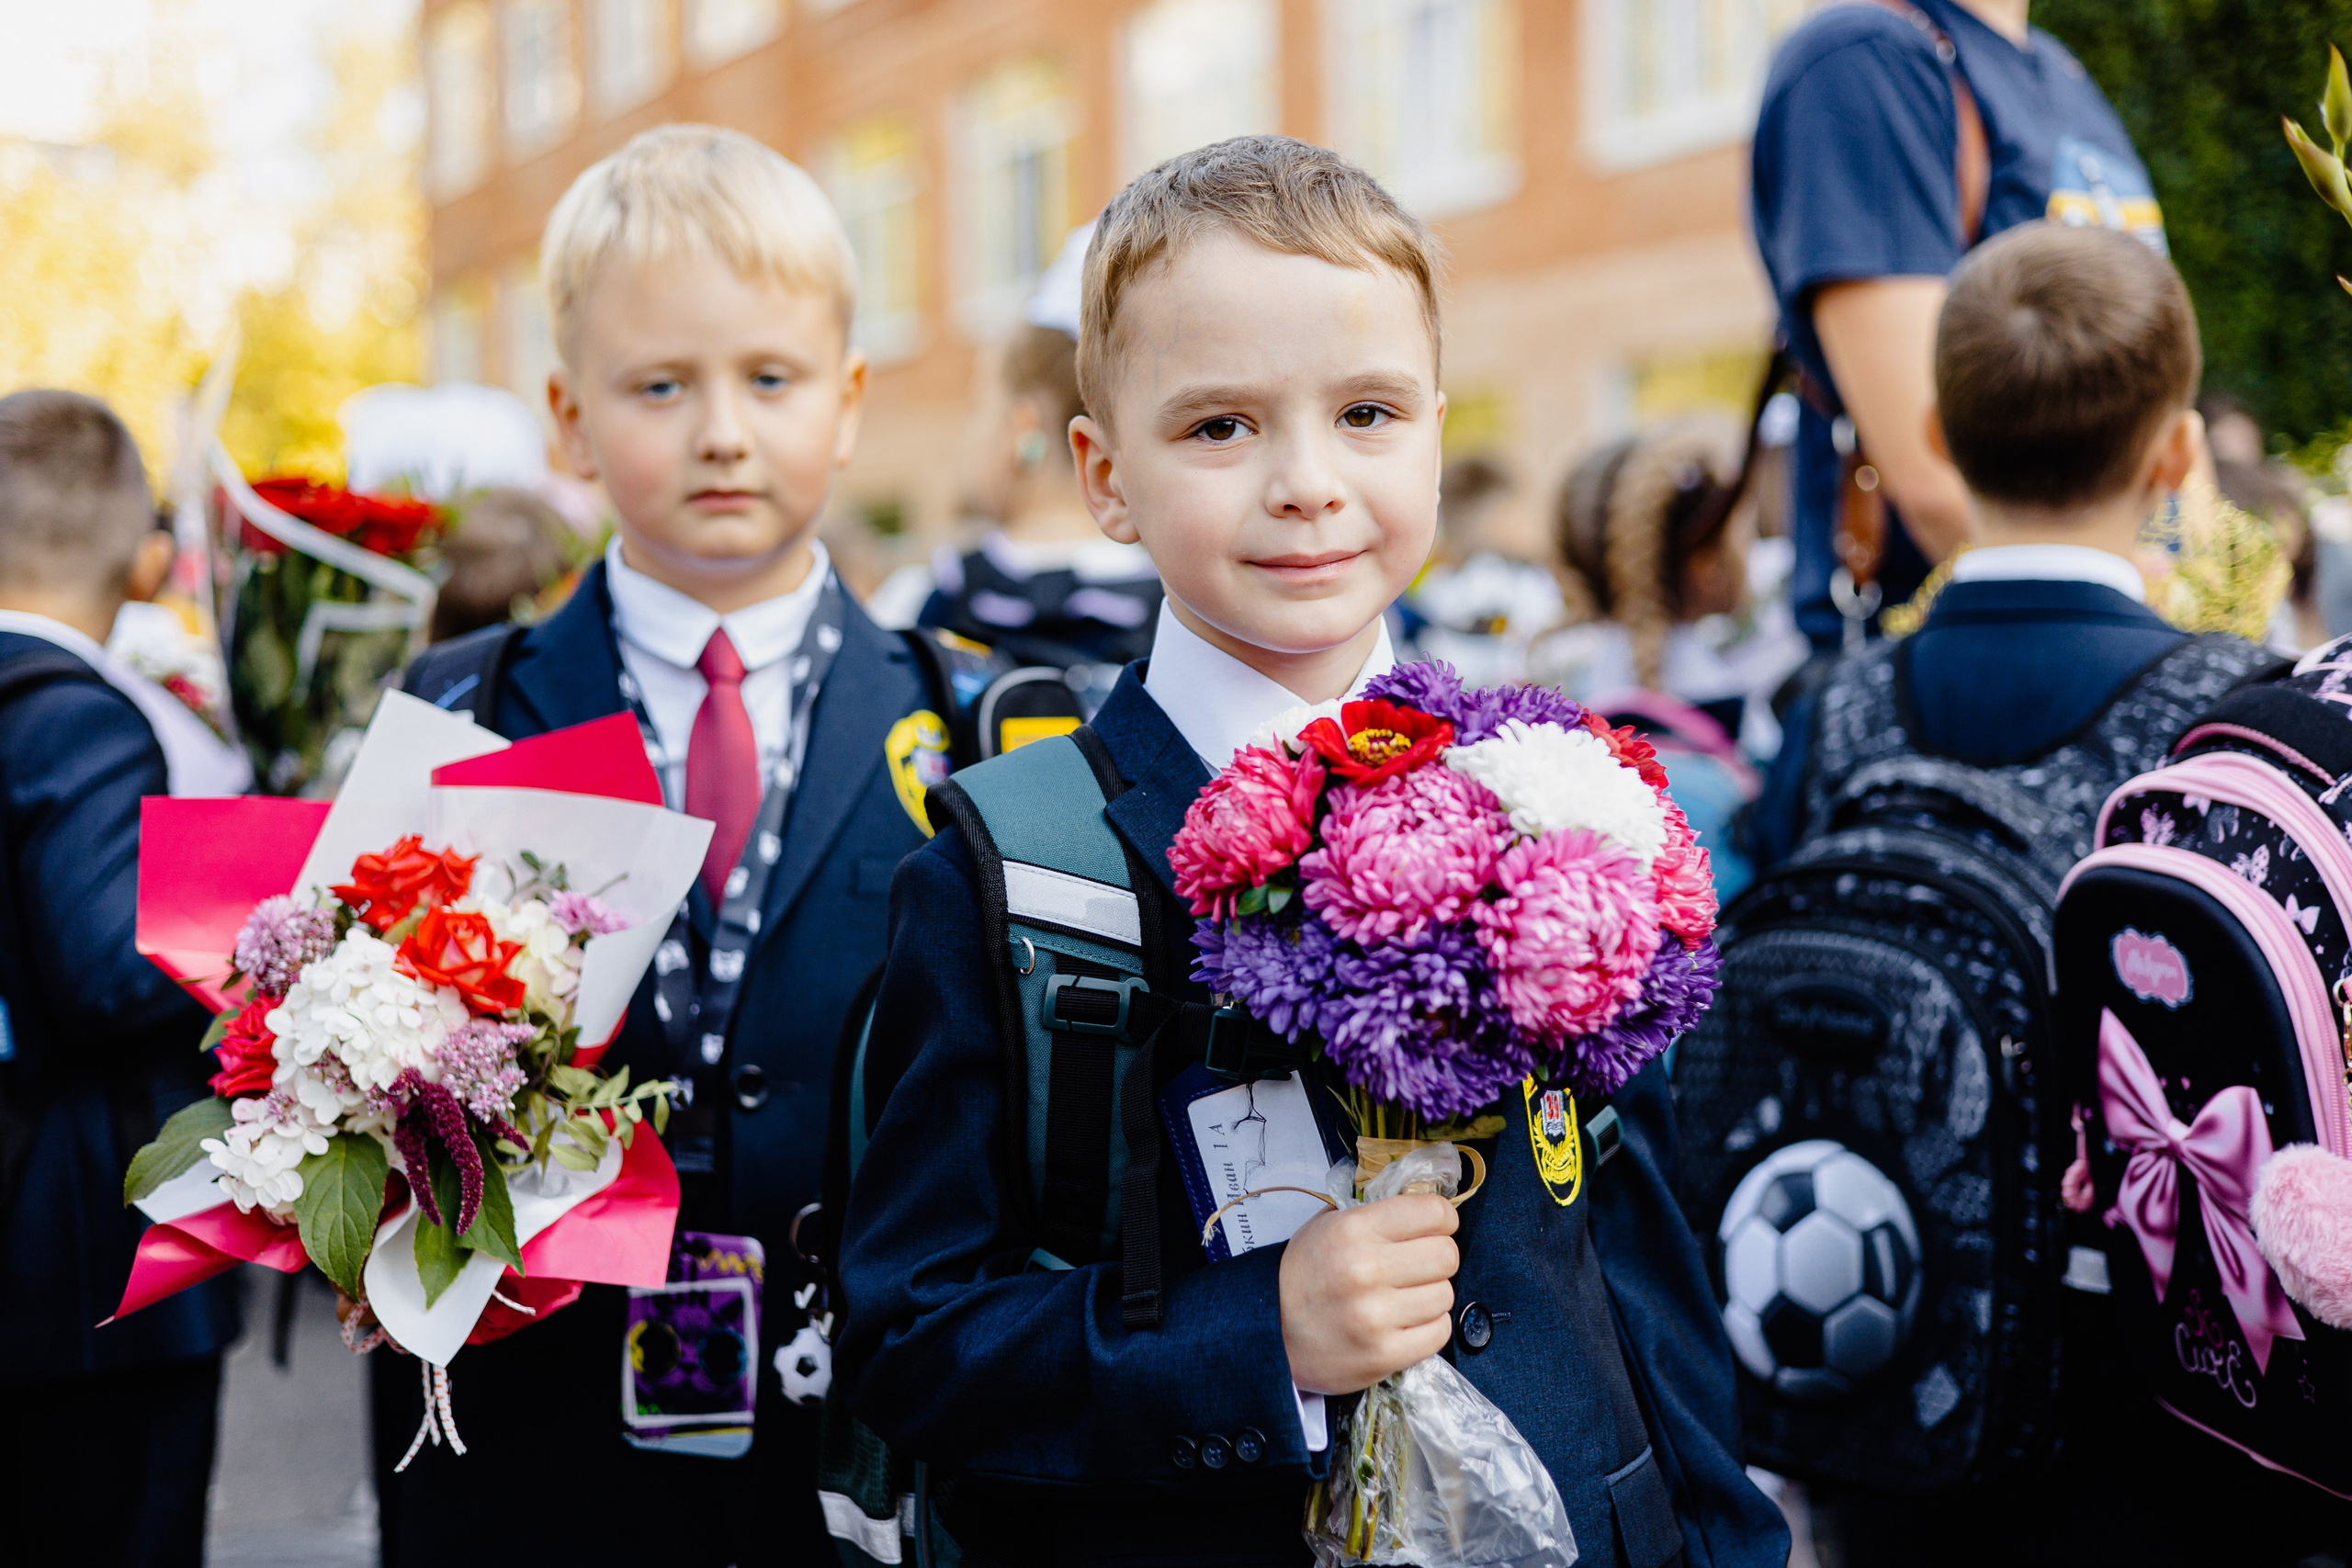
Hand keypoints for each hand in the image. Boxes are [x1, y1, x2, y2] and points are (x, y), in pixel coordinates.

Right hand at [1278, 1193, 1458, 1394]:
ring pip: (1445, 1295)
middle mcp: (1367, 1269)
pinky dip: (1428, 1327)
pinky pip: (1438, 1333)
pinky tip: (1406, 1322)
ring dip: (1430, 1295)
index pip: (1434, 1212)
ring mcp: (1377, 1316)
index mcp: (1354, 1229)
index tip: (1434, 1229)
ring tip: (1404, 1297)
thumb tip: (1426, 1210)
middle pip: (1447, 1255)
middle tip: (1417, 1266)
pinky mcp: (1384, 1354)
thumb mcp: (1326, 1226)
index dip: (1441, 1219)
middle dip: (1437, 1258)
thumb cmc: (1303, 1276)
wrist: (1268, 1333)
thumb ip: (1375, 1214)